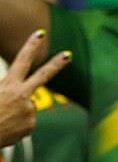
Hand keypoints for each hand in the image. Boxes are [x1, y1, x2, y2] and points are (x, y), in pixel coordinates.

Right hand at [0, 31, 70, 147]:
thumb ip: (5, 86)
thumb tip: (18, 90)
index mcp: (9, 86)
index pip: (22, 61)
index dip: (31, 46)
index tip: (40, 33)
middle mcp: (23, 96)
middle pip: (43, 76)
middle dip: (56, 64)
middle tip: (68, 54)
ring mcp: (29, 111)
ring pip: (26, 106)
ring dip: (14, 112)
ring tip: (0, 119)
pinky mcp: (31, 125)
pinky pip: (24, 122)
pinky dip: (15, 124)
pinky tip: (5, 128)